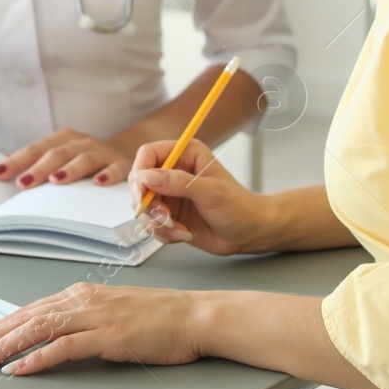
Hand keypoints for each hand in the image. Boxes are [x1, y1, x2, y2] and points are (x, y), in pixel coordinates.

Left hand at [0, 127, 129, 188]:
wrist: (125, 154)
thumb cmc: (83, 160)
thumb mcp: (60, 157)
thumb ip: (34, 163)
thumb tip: (0, 170)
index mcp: (62, 140)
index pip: (35, 150)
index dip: (16, 161)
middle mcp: (80, 143)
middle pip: (57, 154)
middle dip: (38, 168)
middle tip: (22, 183)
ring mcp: (101, 153)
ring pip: (84, 159)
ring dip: (69, 169)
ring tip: (56, 181)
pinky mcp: (121, 165)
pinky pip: (115, 168)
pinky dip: (107, 174)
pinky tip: (99, 183)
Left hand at [0, 282, 204, 375]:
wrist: (194, 316)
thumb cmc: (160, 318)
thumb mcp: (113, 313)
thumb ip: (83, 320)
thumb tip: (54, 335)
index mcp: (81, 294)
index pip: (28, 310)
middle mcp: (82, 300)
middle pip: (23, 316)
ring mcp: (94, 316)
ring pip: (36, 329)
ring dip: (3, 346)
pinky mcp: (107, 335)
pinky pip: (62, 347)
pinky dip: (36, 358)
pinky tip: (17, 369)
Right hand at [129, 138, 270, 255]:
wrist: (248, 232)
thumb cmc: (238, 207)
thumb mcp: (211, 192)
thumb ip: (178, 182)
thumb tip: (147, 176)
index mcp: (185, 154)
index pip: (148, 154)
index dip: (141, 172)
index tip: (142, 193)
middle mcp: (173, 172)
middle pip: (140, 183)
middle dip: (149, 205)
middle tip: (166, 217)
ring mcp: (169, 194)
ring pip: (143, 207)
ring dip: (158, 223)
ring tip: (180, 229)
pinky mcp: (168, 214)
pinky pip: (151, 224)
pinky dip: (163, 233)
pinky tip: (183, 234)